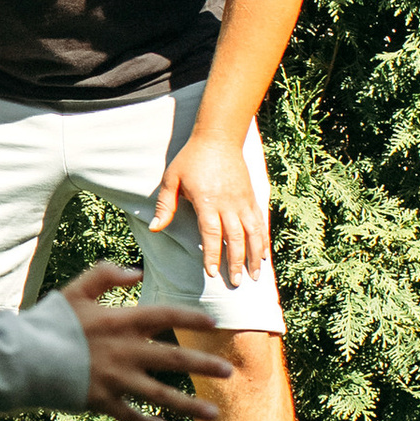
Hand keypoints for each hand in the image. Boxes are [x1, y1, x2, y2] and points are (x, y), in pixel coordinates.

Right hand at [59, 259, 229, 420]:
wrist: (22, 358)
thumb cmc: (49, 321)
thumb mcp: (76, 290)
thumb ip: (105, 275)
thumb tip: (137, 273)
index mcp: (121, 321)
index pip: (166, 316)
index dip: (191, 319)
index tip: (212, 323)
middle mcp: (125, 351)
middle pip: (174, 360)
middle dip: (204, 367)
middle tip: (229, 373)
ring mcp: (116, 379)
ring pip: (162, 395)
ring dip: (190, 405)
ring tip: (215, 414)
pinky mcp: (102, 402)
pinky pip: (133, 416)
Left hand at [148, 125, 268, 289]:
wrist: (218, 136)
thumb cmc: (191, 158)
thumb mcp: (172, 179)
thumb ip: (166, 205)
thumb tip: (156, 229)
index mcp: (208, 201)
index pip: (212, 234)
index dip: (213, 255)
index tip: (213, 274)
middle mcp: (229, 203)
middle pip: (235, 238)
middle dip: (236, 263)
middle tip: (236, 283)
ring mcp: (243, 200)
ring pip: (253, 233)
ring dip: (255, 256)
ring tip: (255, 276)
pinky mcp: (252, 196)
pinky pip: (260, 222)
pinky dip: (263, 240)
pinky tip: (264, 255)